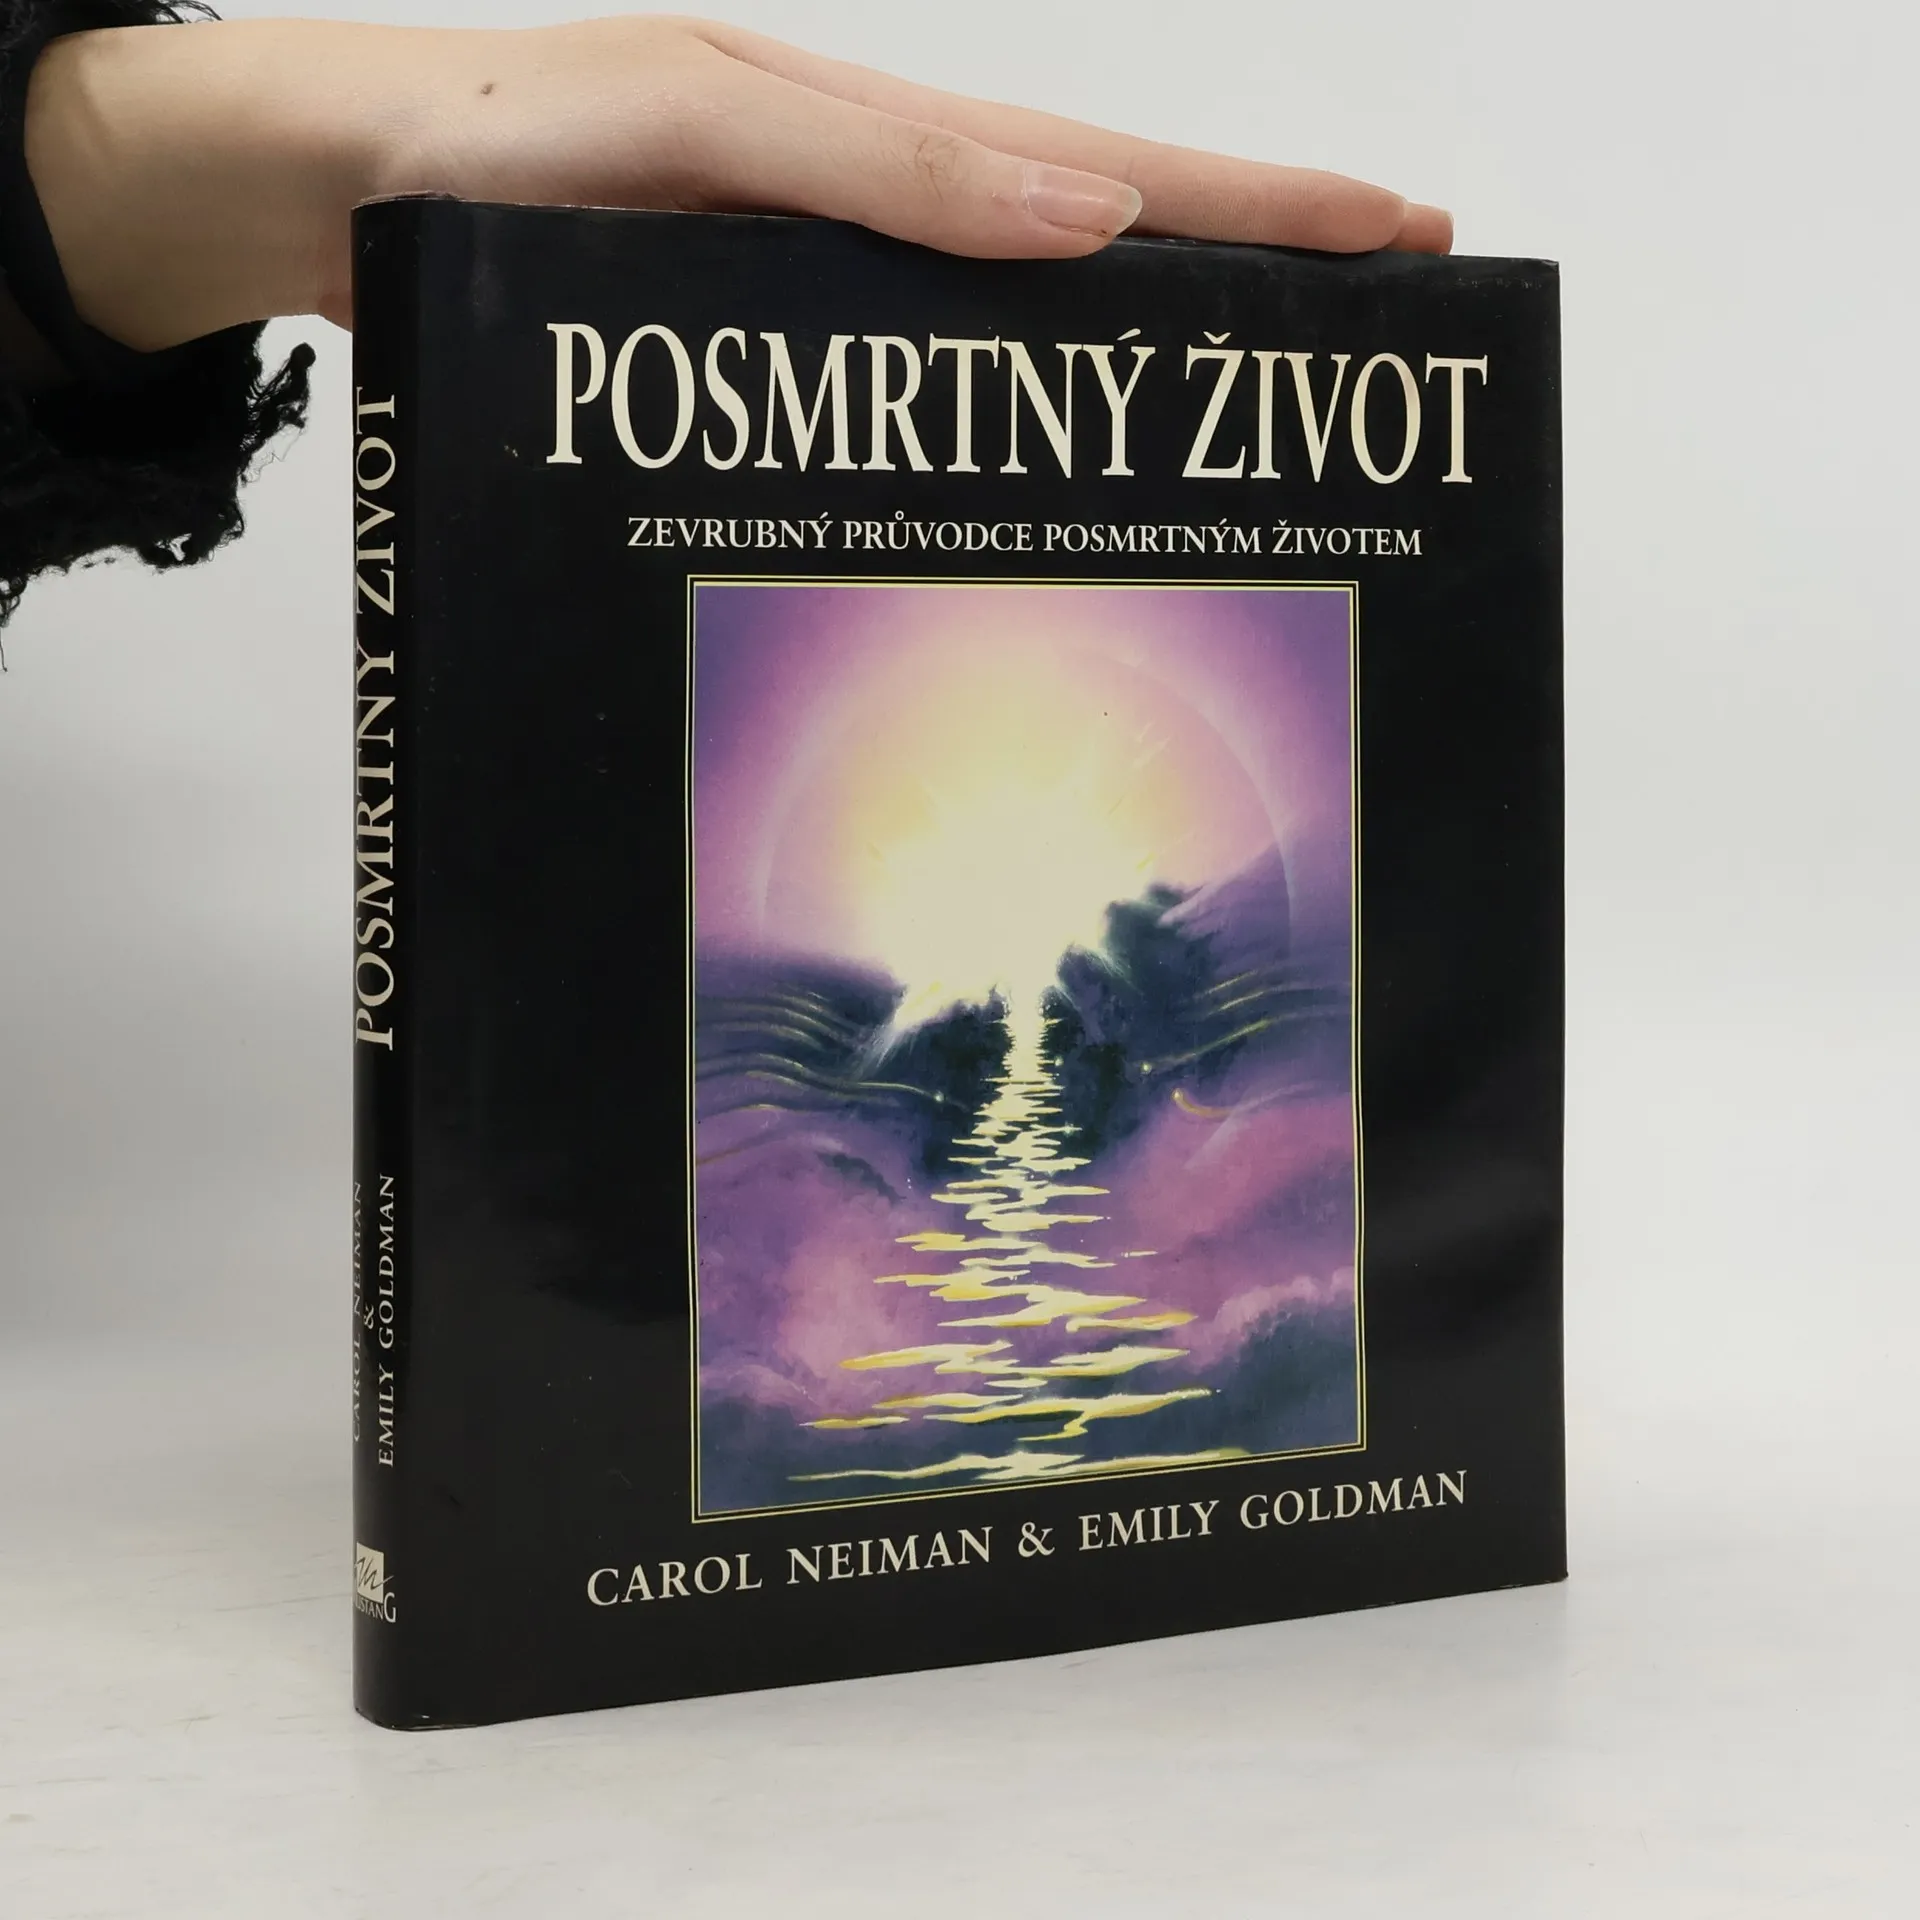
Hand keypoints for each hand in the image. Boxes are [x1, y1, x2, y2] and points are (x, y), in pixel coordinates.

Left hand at [27, 14, 1451, 353]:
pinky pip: (900, 403)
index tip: (1400, 236)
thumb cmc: (483, 142)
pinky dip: (984, 443)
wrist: (318, 202)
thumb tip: (1091, 218)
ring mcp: (812, 301)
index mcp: (866, 143)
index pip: (1106, 170)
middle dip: (1241, 284)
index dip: (1256, 209)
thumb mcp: (691, 117)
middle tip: (1381, 324)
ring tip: (1246, 429)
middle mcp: (859, 221)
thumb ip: (884, 170)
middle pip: (1088, 249)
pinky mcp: (748, 370)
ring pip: (1003, 340)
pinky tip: (1029, 493)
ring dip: (1127, 380)